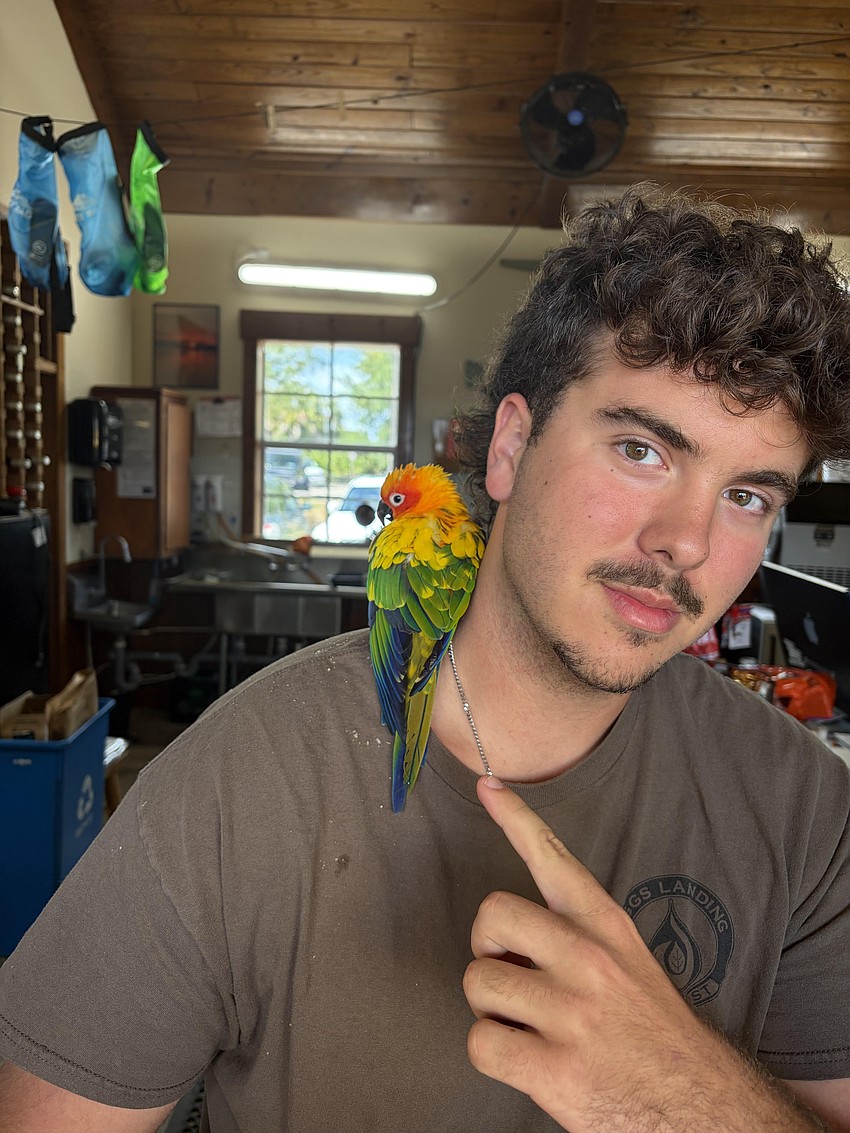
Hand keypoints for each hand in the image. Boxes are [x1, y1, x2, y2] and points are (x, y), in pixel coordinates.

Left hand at [463, 777, 818, 1132]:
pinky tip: (528, 1063)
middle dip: (487, 948)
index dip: (516, 819)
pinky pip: (480, 1043)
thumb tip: (517, 937)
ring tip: (529, 1027)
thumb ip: (580, 940)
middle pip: (491, 915)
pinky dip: (493, 1055)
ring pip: (477, 983)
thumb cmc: (657, 1038)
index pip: (554, 859)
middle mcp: (590, 961)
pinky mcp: (556, 1070)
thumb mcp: (632, 967)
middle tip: (512, 975)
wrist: (707, 1112)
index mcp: (608, 930)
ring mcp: (572, 1014)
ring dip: (492, 1009)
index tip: (488, 784)